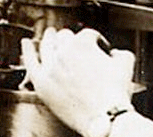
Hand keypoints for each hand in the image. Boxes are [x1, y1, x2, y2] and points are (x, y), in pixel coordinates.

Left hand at [19, 28, 134, 133]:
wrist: (104, 118)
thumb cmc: (114, 94)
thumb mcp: (125, 64)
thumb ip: (120, 52)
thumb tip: (114, 53)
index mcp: (83, 43)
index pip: (88, 35)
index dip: (96, 42)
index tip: (100, 50)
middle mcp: (63, 51)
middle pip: (65, 38)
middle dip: (72, 40)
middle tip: (76, 45)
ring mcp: (50, 67)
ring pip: (47, 46)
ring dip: (50, 39)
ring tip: (51, 36)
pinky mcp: (42, 83)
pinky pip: (30, 63)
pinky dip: (27, 51)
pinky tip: (26, 44)